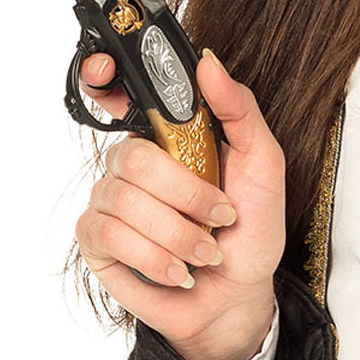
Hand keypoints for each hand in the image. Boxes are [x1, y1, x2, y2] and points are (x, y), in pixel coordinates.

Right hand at [75, 48, 285, 359]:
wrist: (237, 294)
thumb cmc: (250, 228)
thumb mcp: (264, 163)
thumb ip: (239, 110)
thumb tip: (209, 65)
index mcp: (167, 133)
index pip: (120, 90)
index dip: (102, 73)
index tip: (107, 66)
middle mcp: (132, 160)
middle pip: (133, 156)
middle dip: (187, 195)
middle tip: (218, 215)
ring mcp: (109, 199)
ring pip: (125, 200)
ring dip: (179, 235)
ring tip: (204, 250)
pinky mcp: (96, 241)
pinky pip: (110, 236)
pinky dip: (155, 257)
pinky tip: (178, 268)